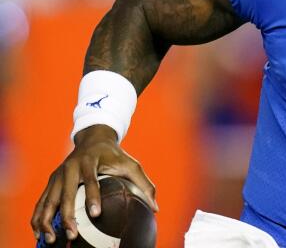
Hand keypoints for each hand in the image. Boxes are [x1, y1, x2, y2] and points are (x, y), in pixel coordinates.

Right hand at [31, 125, 157, 243]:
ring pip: (48, 200)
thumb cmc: (114, 155)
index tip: (96, 214)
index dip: (92, 196)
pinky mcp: (50, 182)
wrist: (93, 140)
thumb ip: (144, 184)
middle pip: (65, 193)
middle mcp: (70, 167)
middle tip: (73, 234)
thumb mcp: (131, 164)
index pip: (90, 180)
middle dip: (68, 215)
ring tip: (52, 240)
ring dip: (47, 221)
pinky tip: (41, 234)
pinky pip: (41, 203)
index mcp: (90, 161)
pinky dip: (38, 219)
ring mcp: (57, 175)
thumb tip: (155, 207)